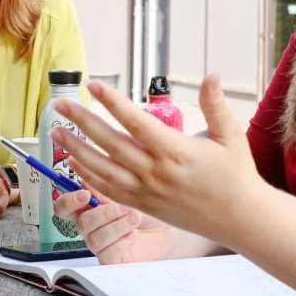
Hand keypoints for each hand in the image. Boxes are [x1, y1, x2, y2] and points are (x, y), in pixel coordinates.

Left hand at [51, 76, 267, 247]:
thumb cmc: (235, 175)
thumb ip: (215, 105)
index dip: (112, 103)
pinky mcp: (142, 205)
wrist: (239, 220)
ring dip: (76, 149)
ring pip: (102, 169)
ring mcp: (146, 191)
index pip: (136, 122)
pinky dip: (87, 175)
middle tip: (60, 104)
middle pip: (110, 143)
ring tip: (56, 131)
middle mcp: (155, 172)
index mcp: (175, 151)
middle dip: (81, 122)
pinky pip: (108, 190)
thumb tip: (212, 75)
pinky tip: (73, 160)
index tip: (93, 84)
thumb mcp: (231, 136)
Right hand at [53, 188, 180, 263]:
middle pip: (80, 223)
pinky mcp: (110, 260)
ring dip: (116, 225)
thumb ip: (106, 184)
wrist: (169, 230)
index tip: (84, 194)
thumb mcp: (129, 191)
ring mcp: (99, 244)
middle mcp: (90, 226)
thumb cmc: (148, 208)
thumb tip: (88, 170)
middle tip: (120, 206)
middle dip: (102, 212)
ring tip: (135, 217)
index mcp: (88, 206)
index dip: (69, 200)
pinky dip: (123, 240)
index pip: (64, 206)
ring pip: (93, 237)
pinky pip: (107, 252)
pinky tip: (133, 234)